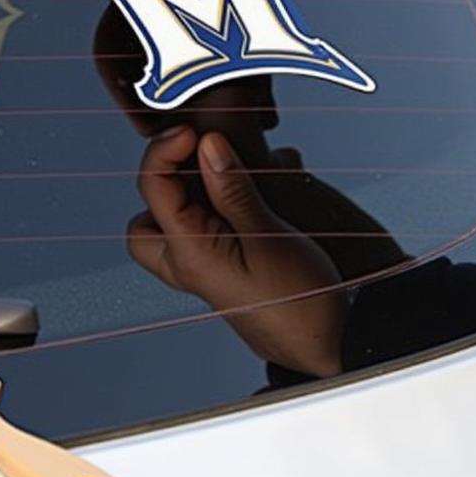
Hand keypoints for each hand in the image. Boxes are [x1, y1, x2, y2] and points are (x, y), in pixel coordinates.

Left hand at [127, 126, 345, 376]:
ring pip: (169, 222)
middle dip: (166, 178)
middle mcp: (185, 262)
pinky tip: (246, 191)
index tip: (193, 131)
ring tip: (223, 174)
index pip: (152, 187)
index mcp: (188, 252)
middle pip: (147, 212)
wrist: (328, 345)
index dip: (165, 149)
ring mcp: (201, 268)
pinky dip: (214, 205)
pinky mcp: (221, 267)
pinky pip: (200, 230)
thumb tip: (207, 145)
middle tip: (199, 156)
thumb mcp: (268, 235)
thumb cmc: (301, 301)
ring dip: (189, 193)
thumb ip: (232, 187)